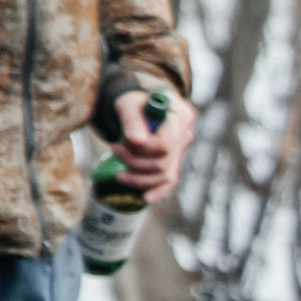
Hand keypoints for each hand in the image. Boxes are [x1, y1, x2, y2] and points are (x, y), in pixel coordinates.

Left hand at [114, 90, 194, 204]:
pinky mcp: (173, 162)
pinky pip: (170, 181)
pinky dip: (158, 191)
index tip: (120, 143)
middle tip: (114, 150)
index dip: (142, 150)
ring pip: (164, 174)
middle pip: (163, 161)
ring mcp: (181, 150)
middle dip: (135, 162)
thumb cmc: (133, 102)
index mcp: (180, 116)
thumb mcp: (128, 105)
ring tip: (119, 174)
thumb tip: (136, 141)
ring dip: (139, 178)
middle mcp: (186, 134)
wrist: (137, 106)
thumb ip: (132, 120)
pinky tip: (146, 198)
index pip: (165, 144)